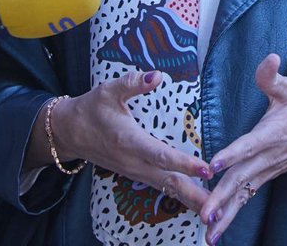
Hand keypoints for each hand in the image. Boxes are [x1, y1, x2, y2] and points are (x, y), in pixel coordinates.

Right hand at [46, 71, 210, 212]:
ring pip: (165, 188)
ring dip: (188, 199)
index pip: (160, 155)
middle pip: (168, 181)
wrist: (69, 132)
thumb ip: (132, 83)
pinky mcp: (135, 174)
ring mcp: (134, 171)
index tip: (205, 168)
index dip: (183, 162)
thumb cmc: (91, 109)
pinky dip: (178, 196)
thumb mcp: (108, 91)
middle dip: (193, 192)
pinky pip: (160, 187)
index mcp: (128, 140)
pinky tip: (194, 201)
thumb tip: (157, 76)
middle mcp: (133, 161)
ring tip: (213, 209)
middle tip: (218, 202)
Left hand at [200, 54, 286, 243]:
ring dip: (226, 213)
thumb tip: (269, 58)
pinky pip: (248, 197)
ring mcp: (268, 169)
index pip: (250, 144)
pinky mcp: (266, 176)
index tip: (215, 164)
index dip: (233, 153)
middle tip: (205, 214)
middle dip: (222, 197)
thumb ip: (272, 76)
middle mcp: (269, 156)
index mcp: (272, 133)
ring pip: (244, 193)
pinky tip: (216, 229)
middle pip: (242, 178)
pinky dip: (233, 213)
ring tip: (208, 232)